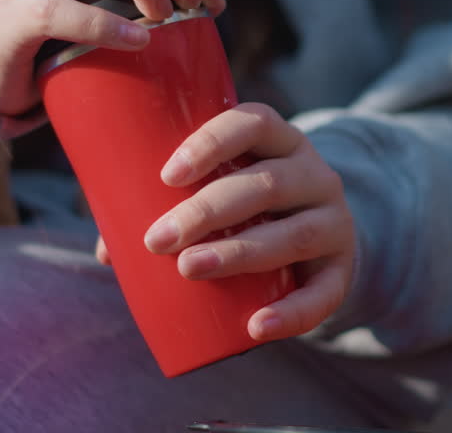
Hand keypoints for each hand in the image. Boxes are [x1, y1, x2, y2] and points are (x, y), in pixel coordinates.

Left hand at [99, 102, 355, 341]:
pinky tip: (256, 326)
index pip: (253, 124)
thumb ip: (170, 207)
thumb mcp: (224, 191)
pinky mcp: (343, 269)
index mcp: (280, 141)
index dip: (211, 142)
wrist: (322, 241)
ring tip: (191, 269)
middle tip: (158, 240)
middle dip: (207, 211)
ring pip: (293, 234)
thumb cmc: (251, 208)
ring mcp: (335, 221)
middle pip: (266, 184)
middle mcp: (314, 175)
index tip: (167, 175)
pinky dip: (291, 313)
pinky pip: (324, 293)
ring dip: (239, 253)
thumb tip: (109, 248)